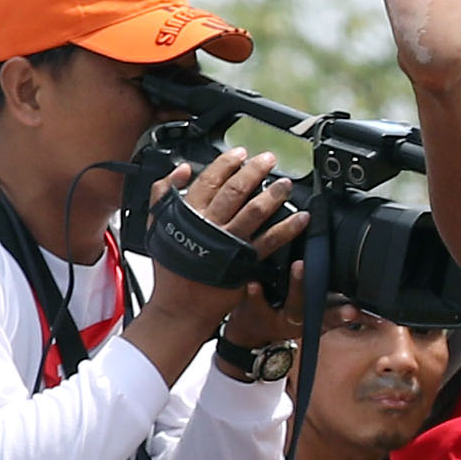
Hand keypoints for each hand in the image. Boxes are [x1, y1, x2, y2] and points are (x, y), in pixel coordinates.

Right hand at [131, 148, 312, 370]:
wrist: (180, 306)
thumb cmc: (171, 269)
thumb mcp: (158, 226)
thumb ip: (164, 194)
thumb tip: (180, 168)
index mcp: (188, 213)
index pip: (210, 179)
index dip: (227, 163)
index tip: (241, 153)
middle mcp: (209, 225)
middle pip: (236, 190)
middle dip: (255, 171)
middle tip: (269, 159)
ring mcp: (229, 244)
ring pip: (254, 211)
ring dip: (274, 195)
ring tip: (287, 184)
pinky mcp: (245, 262)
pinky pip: (270, 241)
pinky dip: (288, 228)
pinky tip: (302, 219)